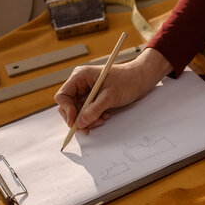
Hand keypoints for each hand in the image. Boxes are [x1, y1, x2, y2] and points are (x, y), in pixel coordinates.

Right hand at [54, 48, 172, 133]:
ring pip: (78, 112)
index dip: (67, 111)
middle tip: (88, 127)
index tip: (76, 122)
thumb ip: (94, 110)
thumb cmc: (127, 81)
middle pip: (68, 106)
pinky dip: (94, 117)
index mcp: (80, 77)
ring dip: (88, 119)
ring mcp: (87, 92)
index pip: (63, 96)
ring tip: (102, 119)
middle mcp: (81, 84)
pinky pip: (88, 112)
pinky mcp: (94, 99)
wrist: (141, 80)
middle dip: (78, 118)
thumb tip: (80, 123)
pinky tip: (105, 116)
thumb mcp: (110, 96)